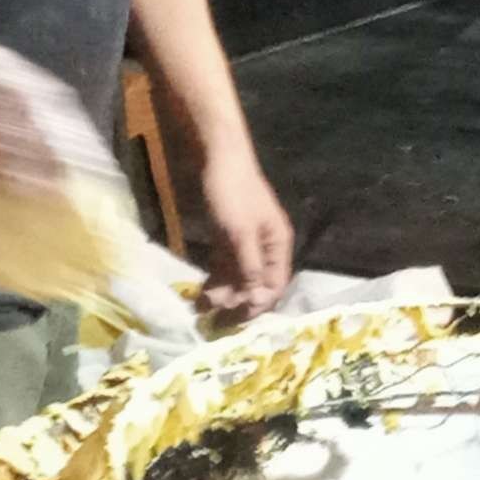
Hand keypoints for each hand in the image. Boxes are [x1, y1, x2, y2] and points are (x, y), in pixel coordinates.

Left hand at [197, 145, 292, 318]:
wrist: (216, 158)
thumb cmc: (232, 194)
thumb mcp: (241, 234)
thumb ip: (249, 268)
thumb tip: (255, 300)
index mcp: (278, 245)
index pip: (274, 285)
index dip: (258, 305)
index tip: (236, 321)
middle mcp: (265, 247)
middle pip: (255, 284)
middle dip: (237, 303)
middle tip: (214, 321)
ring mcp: (246, 242)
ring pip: (237, 277)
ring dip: (222, 294)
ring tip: (201, 309)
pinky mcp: (227, 237)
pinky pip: (224, 265)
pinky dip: (215, 279)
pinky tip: (201, 293)